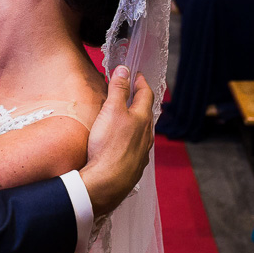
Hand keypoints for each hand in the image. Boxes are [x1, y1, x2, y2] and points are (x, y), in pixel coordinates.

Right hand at [79, 65, 154, 215]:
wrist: (107, 183)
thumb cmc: (109, 146)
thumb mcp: (111, 110)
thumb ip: (119, 89)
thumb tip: (125, 69)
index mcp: (143, 118)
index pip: (146, 94)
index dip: (141, 82)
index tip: (136, 74)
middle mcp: (147, 135)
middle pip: (146, 113)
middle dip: (140, 100)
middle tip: (133, 92)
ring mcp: (142, 152)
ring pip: (143, 131)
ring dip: (136, 120)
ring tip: (128, 115)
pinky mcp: (134, 165)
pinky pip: (136, 146)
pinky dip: (131, 137)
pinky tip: (123, 142)